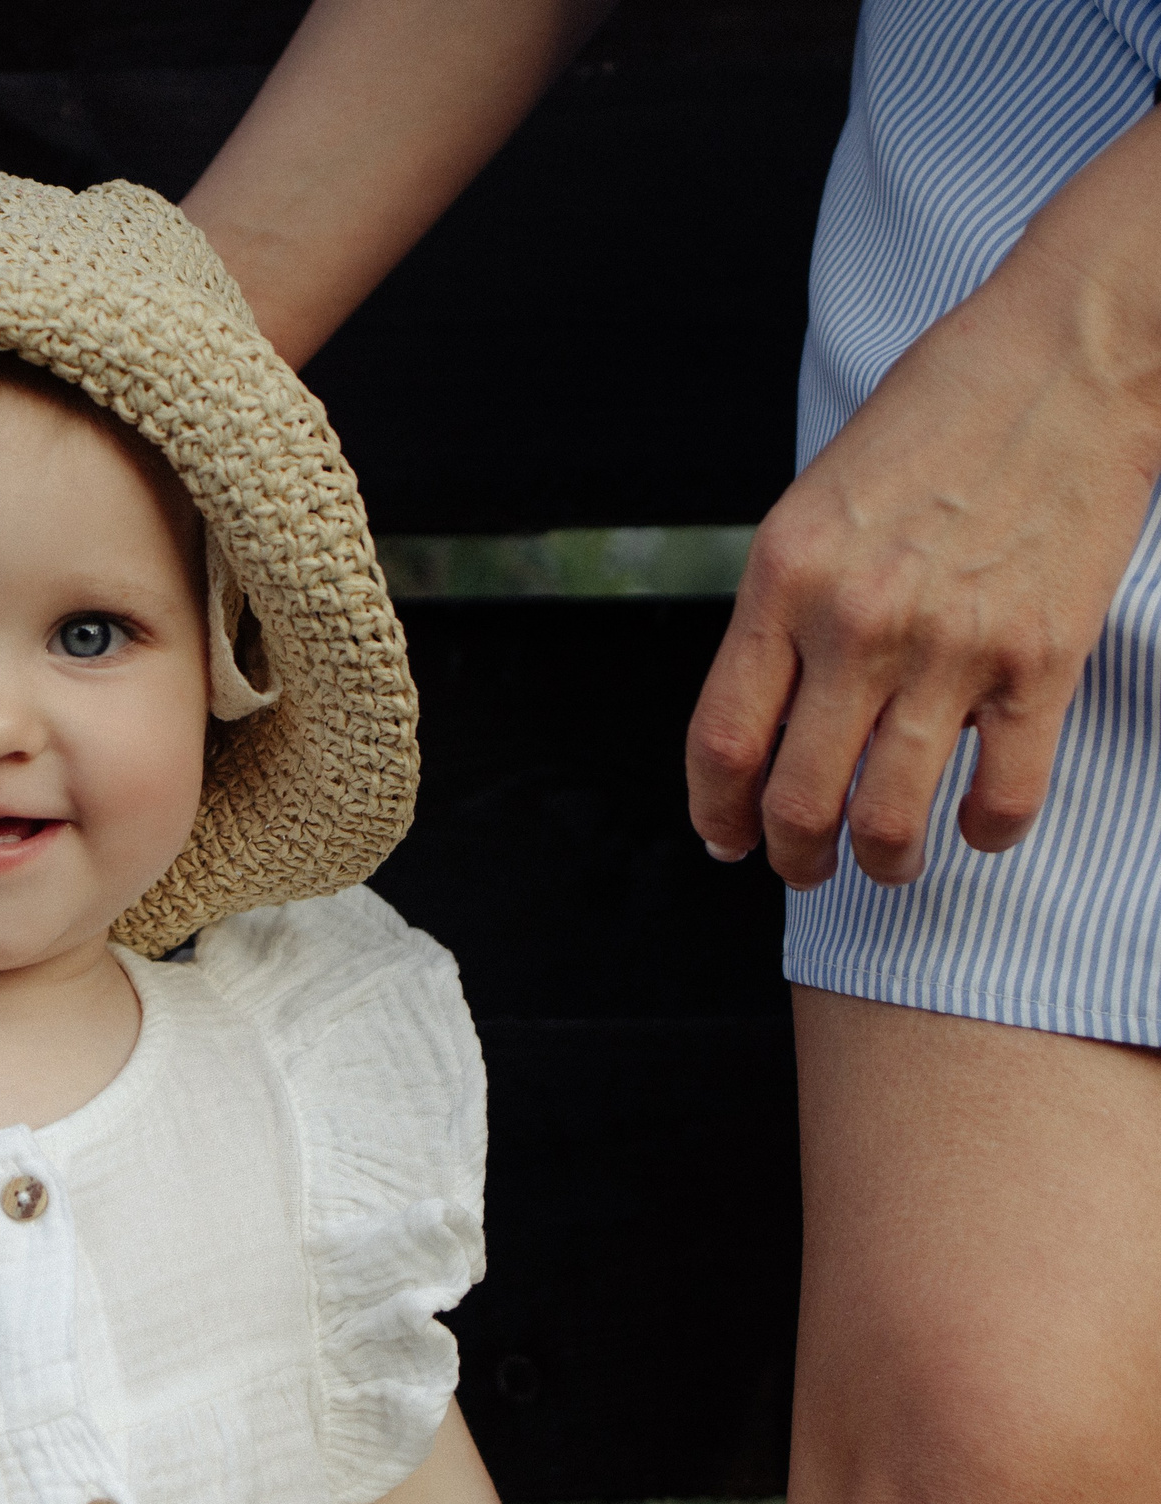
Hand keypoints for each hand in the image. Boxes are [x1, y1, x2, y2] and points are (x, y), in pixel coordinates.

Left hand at [687, 111, 1160, 888]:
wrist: (1066, 359)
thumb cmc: (935, 420)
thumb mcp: (814, 506)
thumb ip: (784, 610)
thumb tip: (766, 714)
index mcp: (782, 579)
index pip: (721, 739)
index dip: (715, 810)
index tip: (724, 836)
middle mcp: (856, 621)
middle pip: (797, 795)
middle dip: (791, 855)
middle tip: (800, 866)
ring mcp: (951, 645)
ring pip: (893, 814)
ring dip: (882, 860)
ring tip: (885, 862)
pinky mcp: (1041, 656)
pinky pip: (1007, 788)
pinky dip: (988, 828)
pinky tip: (978, 826)